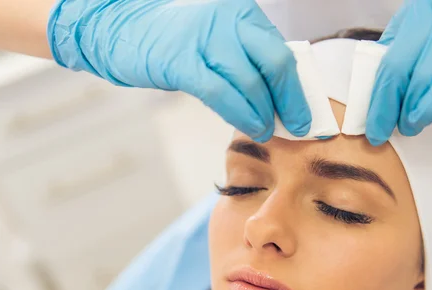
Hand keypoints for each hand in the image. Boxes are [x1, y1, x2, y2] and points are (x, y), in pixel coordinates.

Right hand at [48, 0, 310, 141]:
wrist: (123, 29)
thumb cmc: (176, 41)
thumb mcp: (219, 41)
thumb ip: (247, 62)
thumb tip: (278, 99)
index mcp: (243, 14)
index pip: (282, 53)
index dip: (298, 87)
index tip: (308, 112)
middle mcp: (229, 20)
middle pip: (275, 65)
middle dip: (291, 102)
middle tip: (299, 127)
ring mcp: (206, 39)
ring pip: (251, 84)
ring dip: (265, 115)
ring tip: (268, 132)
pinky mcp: (182, 61)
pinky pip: (222, 95)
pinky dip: (241, 115)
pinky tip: (249, 127)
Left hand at [366, 0, 431, 143]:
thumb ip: (414, 51)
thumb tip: (380, 88)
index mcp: (421, 10)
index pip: (382, 55)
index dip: (369, 90)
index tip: (362, 117)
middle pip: (394, 67)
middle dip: (381, 106)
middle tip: (376, 132)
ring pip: (419, 78)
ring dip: (406, 111)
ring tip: (404, 128)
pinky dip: (430, 108)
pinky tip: (421, 120)